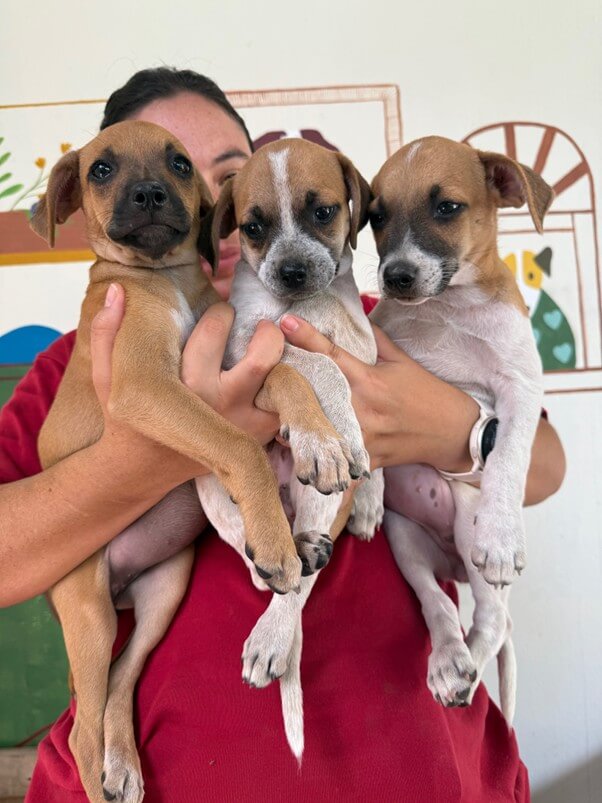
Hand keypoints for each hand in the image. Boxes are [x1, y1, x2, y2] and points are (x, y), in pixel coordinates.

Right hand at [91, 285, 281, 488]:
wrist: (142, 470)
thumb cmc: (127, 418)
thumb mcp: (109, 377)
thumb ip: (107, 334)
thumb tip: (118, 291)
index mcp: (186, 385)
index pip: (216, 331)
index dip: (221, 313)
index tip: (221, 314)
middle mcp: (220, 406)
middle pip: (263, 358)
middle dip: (266, 333)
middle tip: (261, 327)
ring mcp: (244, 426)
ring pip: (282, 384)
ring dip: (283, 363)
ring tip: (272, 351)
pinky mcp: (258, 440)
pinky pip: (284, 408)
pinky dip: (285, 390)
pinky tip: (274, 378)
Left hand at [280, 314, 477, 472]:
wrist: (455, 433)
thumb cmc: (428, 393)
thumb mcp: (403, 361)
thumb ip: (376, 340)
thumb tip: (358, 314)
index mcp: (370, 380)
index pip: (332, 354)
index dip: (306, 336)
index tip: (285, 322)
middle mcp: (362, 408)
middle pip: (314, 393)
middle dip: (289, 383)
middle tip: (266, 374)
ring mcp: (363, 436)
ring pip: (319, 429)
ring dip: (295, 422)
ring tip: (274, 414)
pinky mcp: (366, 459)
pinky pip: (335, 461)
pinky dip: (320, 461)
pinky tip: (301, 455)